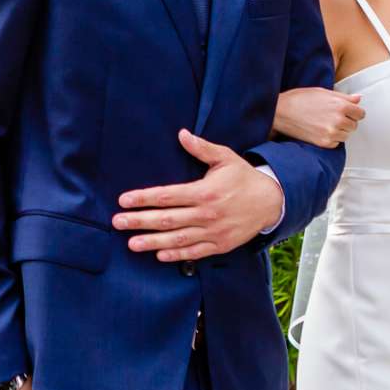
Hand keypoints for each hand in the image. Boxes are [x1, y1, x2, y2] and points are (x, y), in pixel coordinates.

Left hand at [113, 130, 285, 263]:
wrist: (271, 202)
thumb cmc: (243, 177)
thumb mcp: (225, 158)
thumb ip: (202, 148)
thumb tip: (182, 134)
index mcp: (205, 192)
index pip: (168, 196)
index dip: (144, 198)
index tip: (124, 200)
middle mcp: (207, 214)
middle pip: (167, 220)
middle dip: (140, 221)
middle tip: (117, 222)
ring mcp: (213, 232)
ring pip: (178, 239)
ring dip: (152, 242)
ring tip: (131, 243)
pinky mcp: (220, 245)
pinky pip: (195, 253)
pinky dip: (177, 255)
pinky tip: (159, 254)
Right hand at [275, 86, 364, 148]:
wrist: (281, 112)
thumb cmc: (300, 99)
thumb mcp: (323, 92)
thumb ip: (343, 97)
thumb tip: (358, 99)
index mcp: (341, 106)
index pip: (360, 114)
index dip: (354, 112)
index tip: (347, 112)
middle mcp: (338, 120)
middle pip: (354, 125)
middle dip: (346, 121)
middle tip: (332, 116)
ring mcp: (331, 133)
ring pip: (346, 135)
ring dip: (339, 131)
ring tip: (325, 123)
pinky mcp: (323, 143)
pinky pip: (336, 143)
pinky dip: (331, 139)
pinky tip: (320, 130)